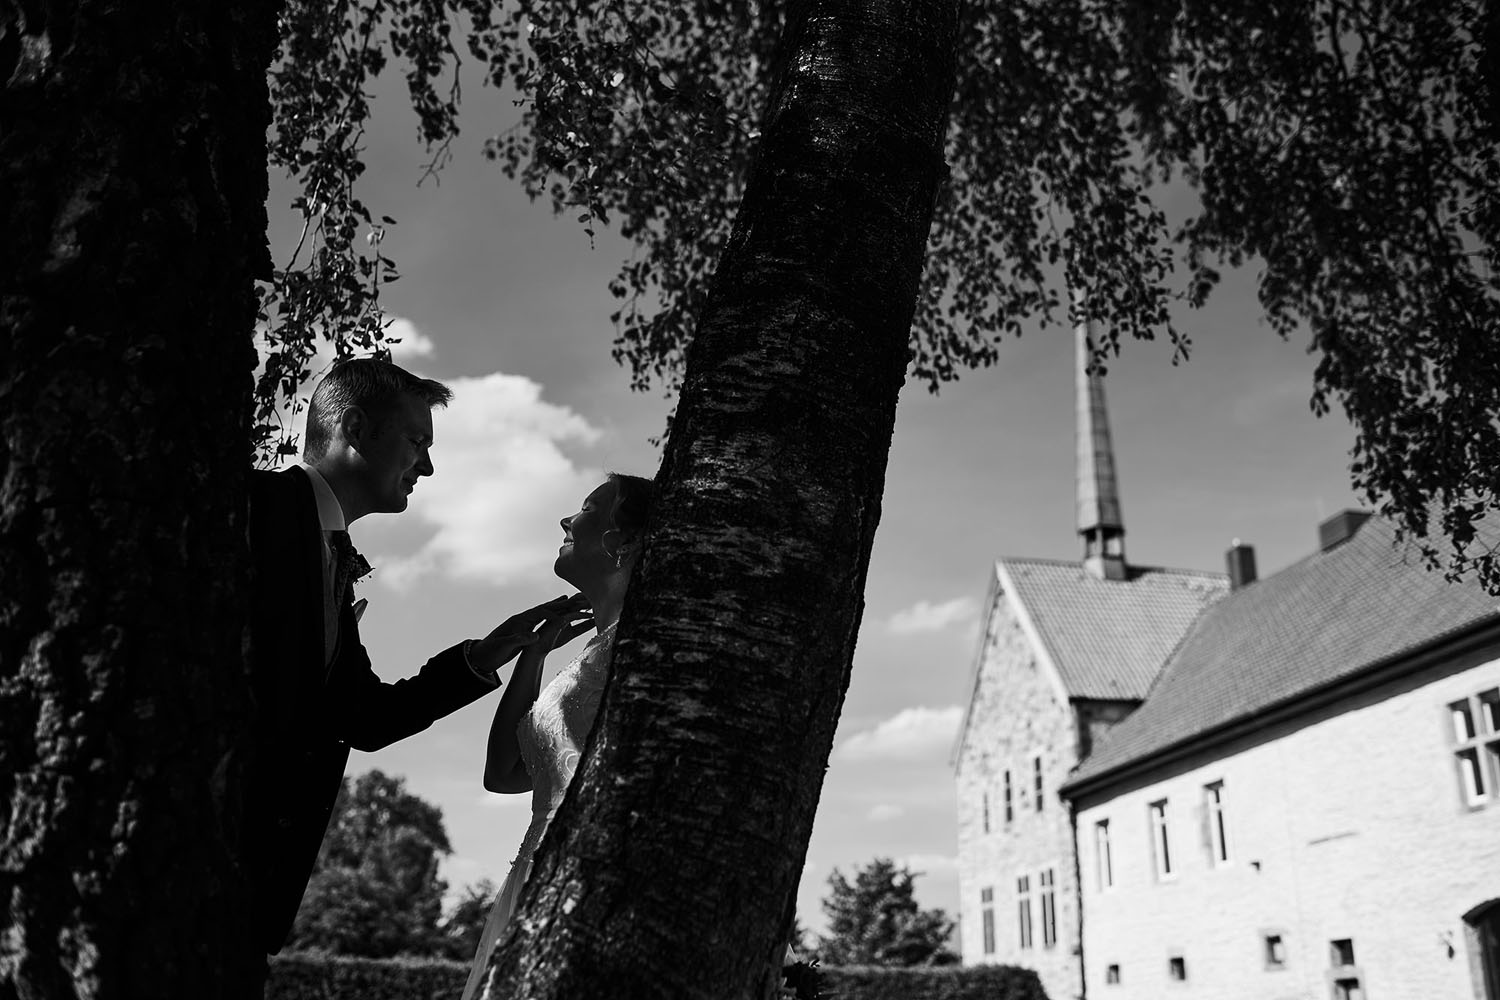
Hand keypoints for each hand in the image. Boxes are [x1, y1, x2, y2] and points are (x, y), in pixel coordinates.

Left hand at [471, 594, 592, 673]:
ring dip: (559, 606)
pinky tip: (560, 615)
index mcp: (518, 621)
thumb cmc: (491, 651)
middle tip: (577, 599)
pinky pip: (543, 620)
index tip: (567, 617)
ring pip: (545, 612)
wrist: (481, 656)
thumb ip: (519, 639)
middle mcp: (523, 619)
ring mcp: (524, 624)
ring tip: (572, 599)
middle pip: (545, 608)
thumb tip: (536, 636)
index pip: (540, 613)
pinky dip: (554, 615)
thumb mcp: (504, 646)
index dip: (554, 614)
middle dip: (561, 604)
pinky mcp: (526, 630)